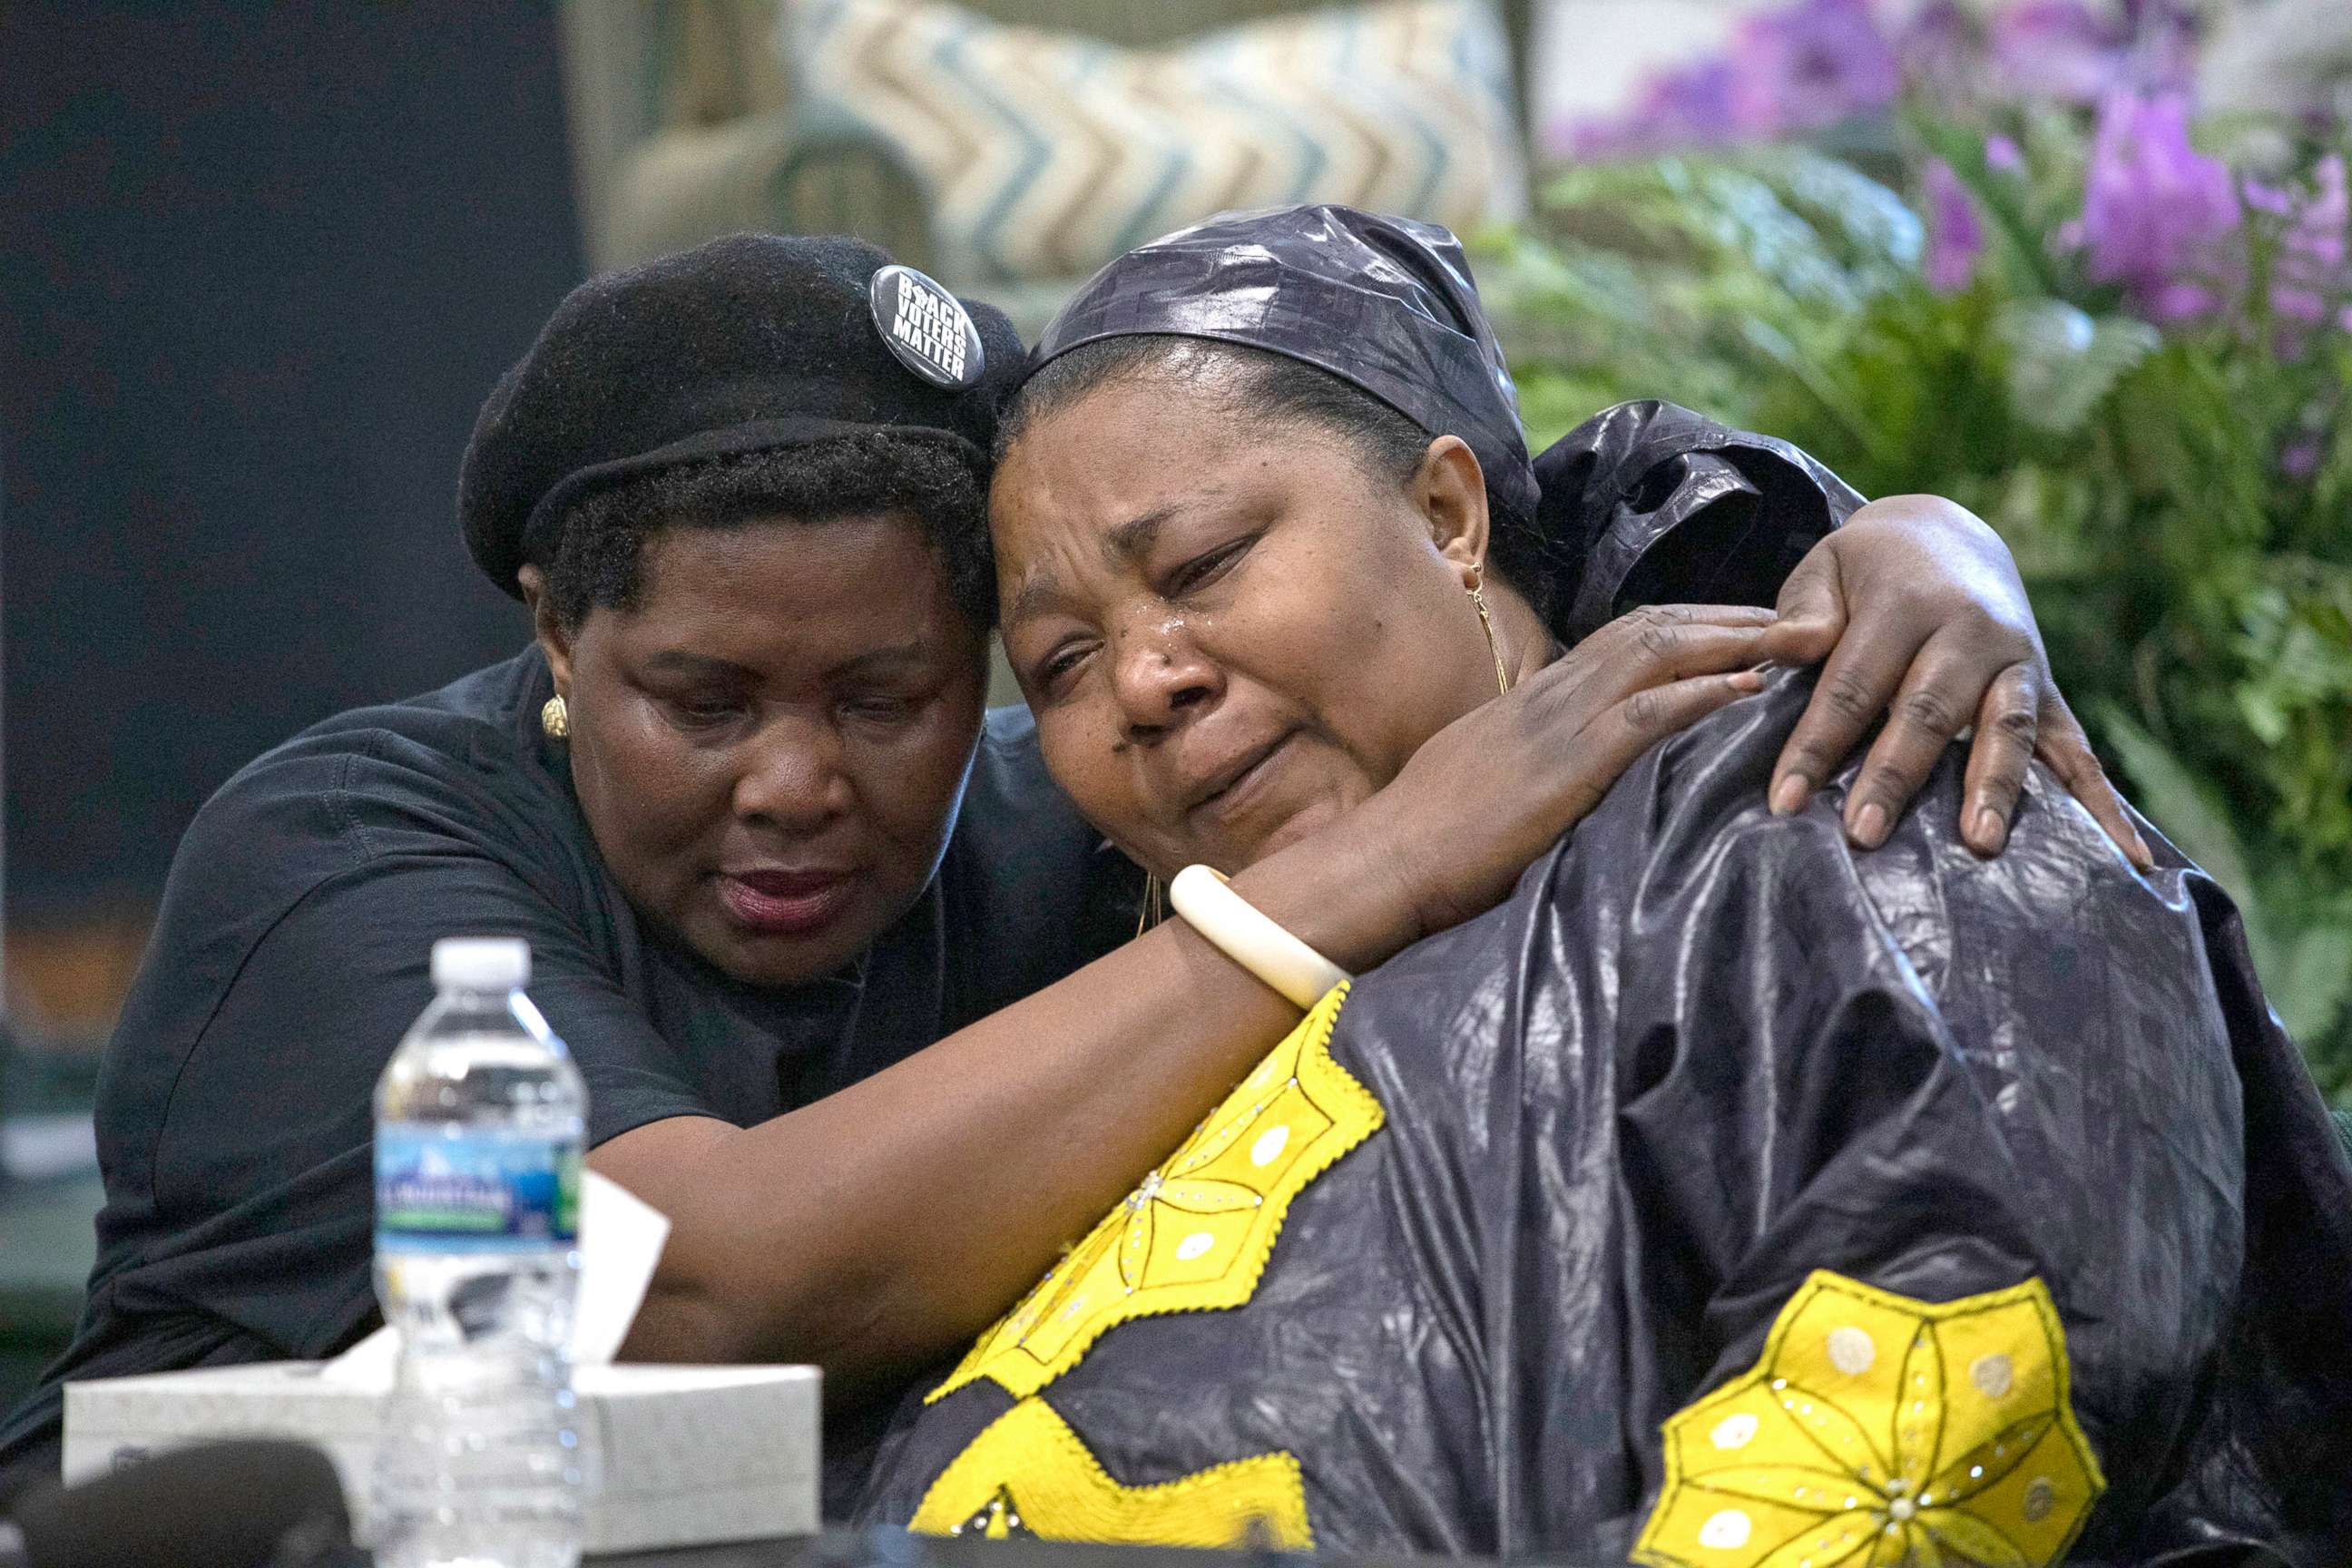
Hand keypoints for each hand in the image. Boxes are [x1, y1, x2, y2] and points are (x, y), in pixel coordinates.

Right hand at [1336, 605, 1773, 953]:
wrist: (1386, 859)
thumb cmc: (1427, 837)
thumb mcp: (1484, 778)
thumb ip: (1530, 763)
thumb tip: (1564, 773)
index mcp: (1533, 699)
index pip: (1620, 639)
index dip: (1687, 625)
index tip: (1740, 626)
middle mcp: (1551, 695)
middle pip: (1651, 629)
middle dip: (1726, 618)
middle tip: (1793, 615)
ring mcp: (1558, 724)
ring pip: (1657, 652)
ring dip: (1731, 639)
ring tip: (1793, 636)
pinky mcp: (1567, 765)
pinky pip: (1647, 713)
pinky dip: (1703, 692)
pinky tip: (1749, 686)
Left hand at [1758, 494, 2151, 867]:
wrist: (1948, 534)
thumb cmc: (1867, 569)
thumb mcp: (1826, 569)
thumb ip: (1803, 614)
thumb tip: (1781, 650)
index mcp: (1907, 604)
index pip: (1853, 684)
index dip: (1816, 745)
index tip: (1785, 801)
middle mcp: (1971, 633)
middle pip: (1929, 712)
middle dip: (1895, 776)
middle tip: (1863, 833)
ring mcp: (2019, 665)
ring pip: (2008, 730)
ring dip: (1994, 788)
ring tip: (1981, 845)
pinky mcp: (2050, 693)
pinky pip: (2078, 752)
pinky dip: (2103, 806)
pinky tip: (2128, 859)